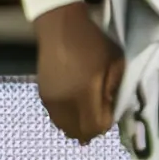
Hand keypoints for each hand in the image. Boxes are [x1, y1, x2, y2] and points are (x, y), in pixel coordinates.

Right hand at [34, 0, 120, 144]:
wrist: (60, 27)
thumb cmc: (92, 42)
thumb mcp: (115, 62)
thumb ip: (114, 89)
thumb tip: (109, 109)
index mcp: (85, 92)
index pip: (96, 126)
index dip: (106, 124)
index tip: (111, 112)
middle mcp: (65, 102)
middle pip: (79, 133)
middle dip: (92, 129)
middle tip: (100, 116)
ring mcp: (51, 101)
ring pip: (65, 128)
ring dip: (78, 125)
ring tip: (86, 113)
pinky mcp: (43, 96)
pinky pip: (56, 118)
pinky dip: (66, 118)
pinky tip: (73, 107)